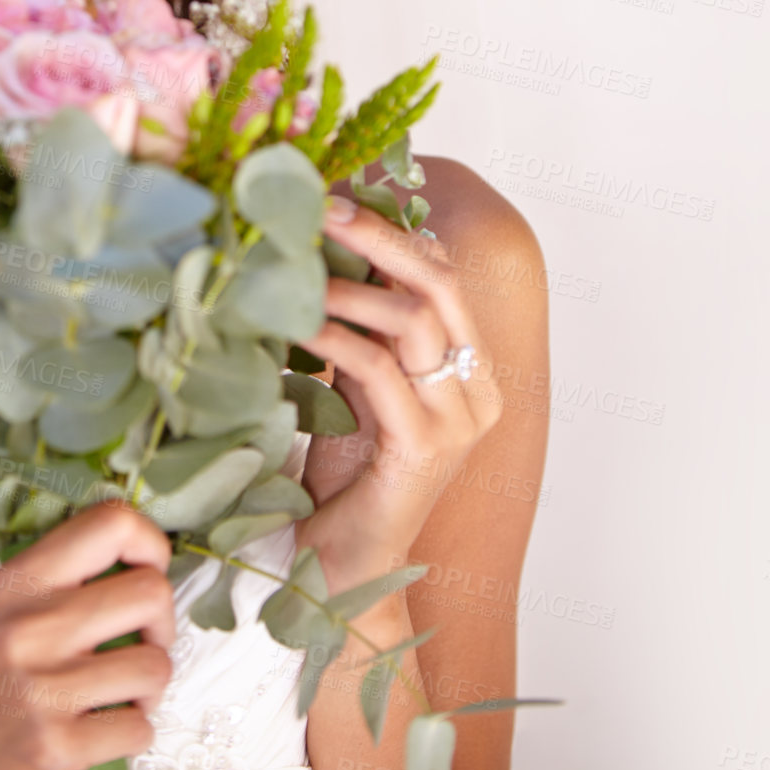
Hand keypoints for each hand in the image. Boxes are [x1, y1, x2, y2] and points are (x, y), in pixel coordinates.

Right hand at [0, 500, 176, 769]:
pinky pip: (139, 728)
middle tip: (143, 642)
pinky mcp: (56, 747)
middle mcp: (29, 628)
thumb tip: (141, 552)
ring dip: (151, 685)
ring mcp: (42, 690)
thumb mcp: (2, 608)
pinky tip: (106, 728)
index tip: (149, 570)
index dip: (150, 543)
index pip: (112, 523)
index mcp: (18, 583)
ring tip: (123, 691)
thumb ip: (61, 573)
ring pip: (156, 664)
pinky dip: (134, 732)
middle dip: (163, 622)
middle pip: (152, 591)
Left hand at [296, 197, 502, 595]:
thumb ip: (361, 328)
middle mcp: (479, 390)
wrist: (341, 569)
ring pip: (415, 319)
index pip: (445, 275)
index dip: (393, 230)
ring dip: (347, 287)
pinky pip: (380, 369)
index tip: (335, 200)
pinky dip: (333, 337)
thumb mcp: (356, 384)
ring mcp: (459, 421)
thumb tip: (323, 251)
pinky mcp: (425, 449)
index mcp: (472, 369)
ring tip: (291, 275)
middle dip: (379, 236)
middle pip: (441, 282)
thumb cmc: (344, 476)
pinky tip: (292, 327)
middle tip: (319, 210)